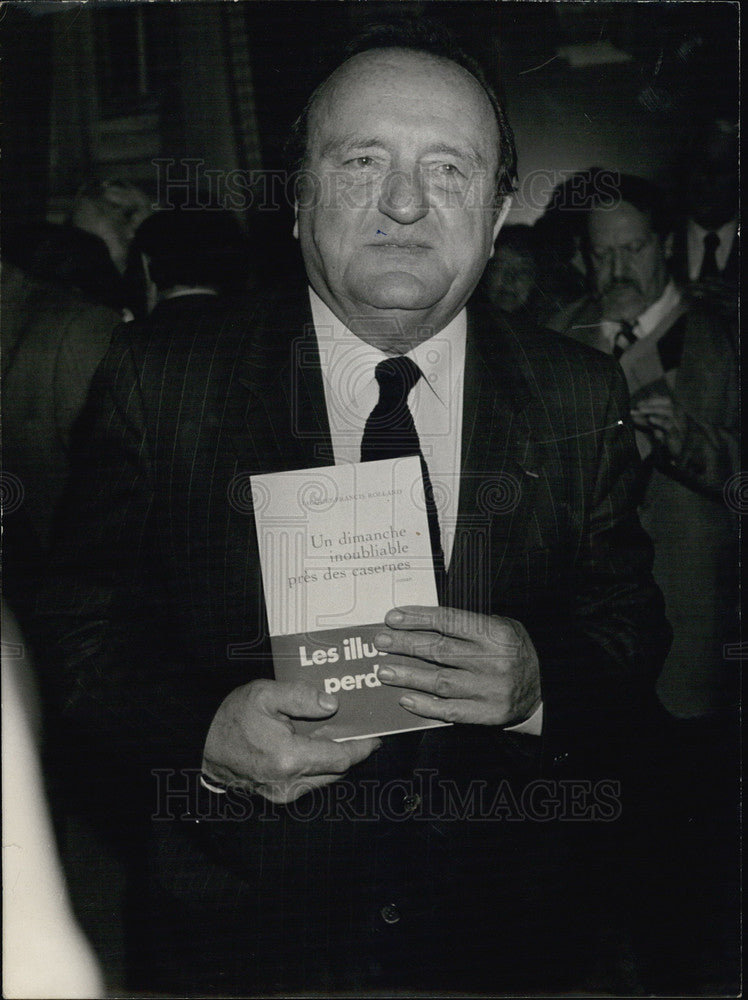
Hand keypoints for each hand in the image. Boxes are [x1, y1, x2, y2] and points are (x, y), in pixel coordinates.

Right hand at [202, 679, 380, 802]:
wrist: (199, 746)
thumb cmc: (231, 719)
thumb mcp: (264, 694)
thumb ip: (300, 697)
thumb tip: (332, 704)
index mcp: (290, 758)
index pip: (342, 757)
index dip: (362, 746)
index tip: (376, 735)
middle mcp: (290, 783)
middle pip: (336, 769)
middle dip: (349, 748)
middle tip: (358, 727)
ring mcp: (283, 794)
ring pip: (324, 777)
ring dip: (333, 756)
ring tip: (336, 732)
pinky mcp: (277, 796)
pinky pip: (308, 780)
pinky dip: (317, 763)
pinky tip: (313, 743)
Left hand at [374, 606, 540, 726]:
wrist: (544, 690)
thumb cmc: (514, 653)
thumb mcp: (501, 627)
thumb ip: (468, 625)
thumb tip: (421, 622)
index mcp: (497, 634)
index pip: (449, 622)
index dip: (418, 618)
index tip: (393, 618)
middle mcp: (493, 662)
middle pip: (440, 650)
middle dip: (405, 644)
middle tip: (380, 642)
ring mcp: (490, 690)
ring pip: (440, 681)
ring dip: (408, 675)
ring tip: (384, 670)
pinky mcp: (488, 714)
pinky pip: (450, 710)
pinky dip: (425, 705)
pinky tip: (405, 699)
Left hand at [630, 394, 686, 455]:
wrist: (672, 456)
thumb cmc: (664, 439)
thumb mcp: (654, 426)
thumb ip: (646, 417)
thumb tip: (633, 410)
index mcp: (676, 413)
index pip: (666, 401)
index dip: (653, 400)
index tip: (639, 403)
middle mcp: (680, 417)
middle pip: (669, 404)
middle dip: (652, 403)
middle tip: (638, 406)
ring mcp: (680, 426)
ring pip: (670, 412)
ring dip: (653, 410)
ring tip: (641, 410)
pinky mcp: (677, 436)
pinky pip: (670, 426)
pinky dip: (660, 421)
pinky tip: (650, 418)